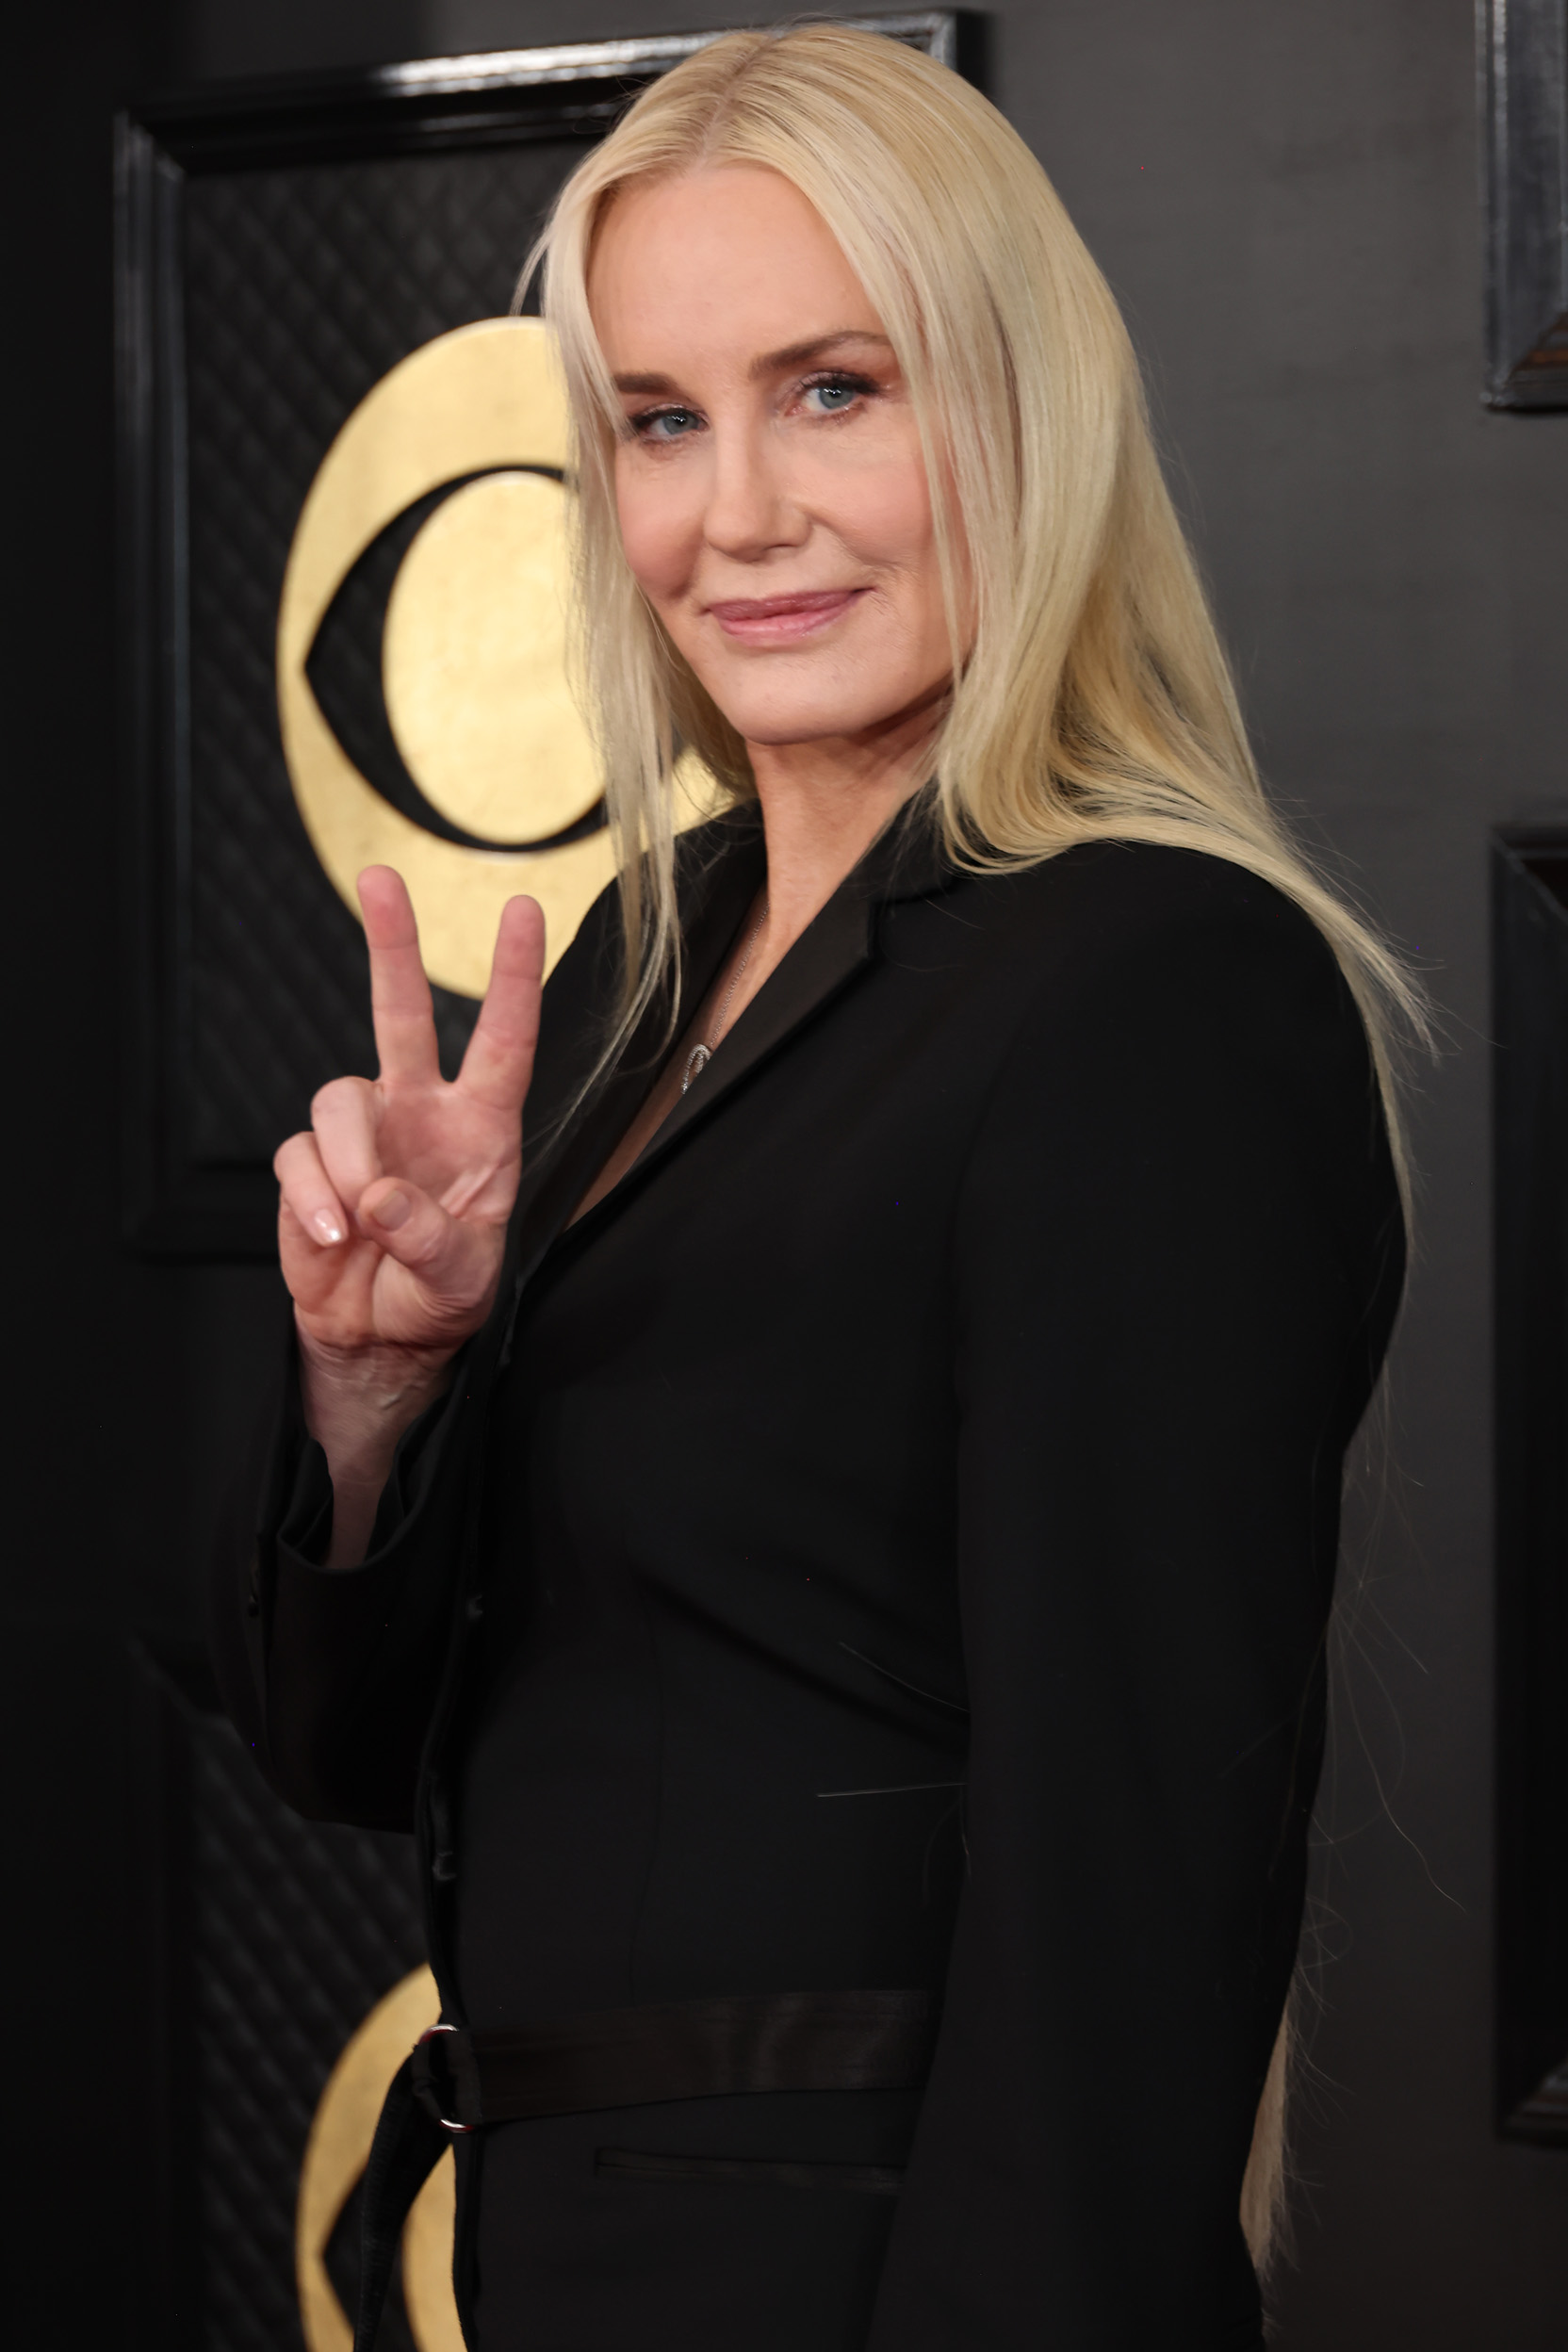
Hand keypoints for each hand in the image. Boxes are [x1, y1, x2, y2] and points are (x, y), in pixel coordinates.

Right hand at [274, 865, 542, 1398]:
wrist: (380, 1336)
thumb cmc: (439, 1297)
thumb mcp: (463, 1281)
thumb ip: (433, 1240)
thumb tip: (383, 1195)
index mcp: (481, 1127)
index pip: (504, 1040)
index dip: (513, 975)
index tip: (522, 909)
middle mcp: (419, 1112)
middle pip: (401, 1012)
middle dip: (392, 943)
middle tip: (380, 877)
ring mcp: (361, 1133)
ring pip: (339, 1101)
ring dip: (350, 1167)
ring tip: (362, 1228)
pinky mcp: (308, 1163)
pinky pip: (299, 1158)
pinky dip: (314, 1202)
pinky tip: (334, 1240)